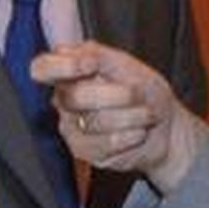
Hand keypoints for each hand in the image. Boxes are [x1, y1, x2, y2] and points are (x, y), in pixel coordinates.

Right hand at [30, 41, 199, 192]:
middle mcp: (65, 101)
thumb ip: (98, 55)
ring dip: (131, 116)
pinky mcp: (84, 152)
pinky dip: (131, 135)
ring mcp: (72, 128)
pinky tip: (138, 132)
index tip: (91, 66)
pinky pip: (106, 144)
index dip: (61, 67)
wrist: (166, 126)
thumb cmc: (144, 92)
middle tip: (137, 93)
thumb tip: (77, 58)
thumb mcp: (126, 64)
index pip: (42, 68)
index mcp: (70, 73)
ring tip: (145, 114)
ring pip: (94, 122)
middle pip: (74, 96)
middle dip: (116, 94)